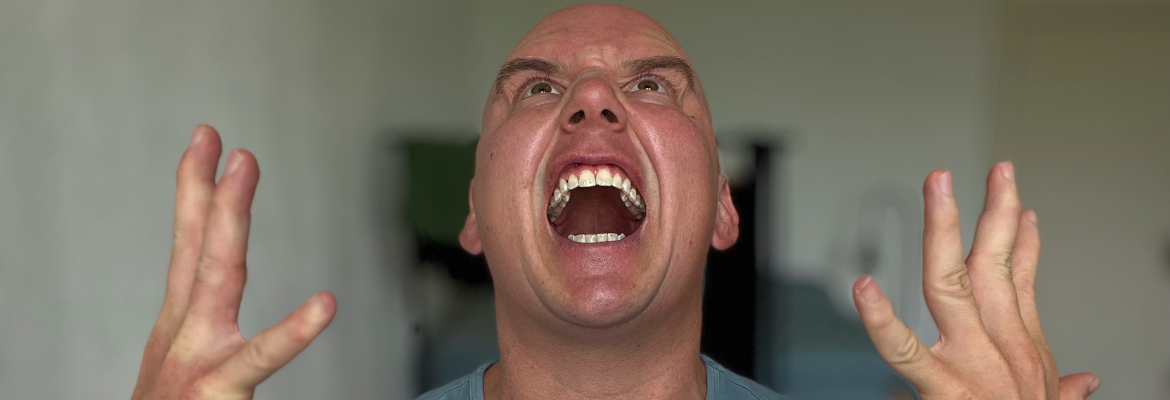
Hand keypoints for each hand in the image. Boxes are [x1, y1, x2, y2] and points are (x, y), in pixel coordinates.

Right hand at [132, 125, 336, 399]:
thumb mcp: (195, 373)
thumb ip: (219, 339)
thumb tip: (235, 321)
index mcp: (184, 328)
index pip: (190, 249)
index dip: (196, 194)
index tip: (207, 146)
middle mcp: (185, 336)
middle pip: (199, 249)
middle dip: (212, 191)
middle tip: (226, 141)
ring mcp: (198, 361)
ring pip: (218, 278)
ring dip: (228, 217)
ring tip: (245, 167)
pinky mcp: (218, 392)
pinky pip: (259, 360)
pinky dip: (292, 333)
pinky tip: (325, 304)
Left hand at [853, 162, 1097, 398]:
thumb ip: (1064, 388)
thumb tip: (1086, 380)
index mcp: (1023, 350)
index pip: (1022, 280)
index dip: (1021, 238)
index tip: (1019, 201)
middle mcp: (1001, 348)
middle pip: (994, 266)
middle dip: (991, 212)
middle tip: (990, 169)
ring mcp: (972, 365)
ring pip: (952, 285)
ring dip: (944, 231)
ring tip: (937, 186)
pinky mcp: (942, 391)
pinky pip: (904, 352)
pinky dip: (882, 319)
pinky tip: (863, 286)